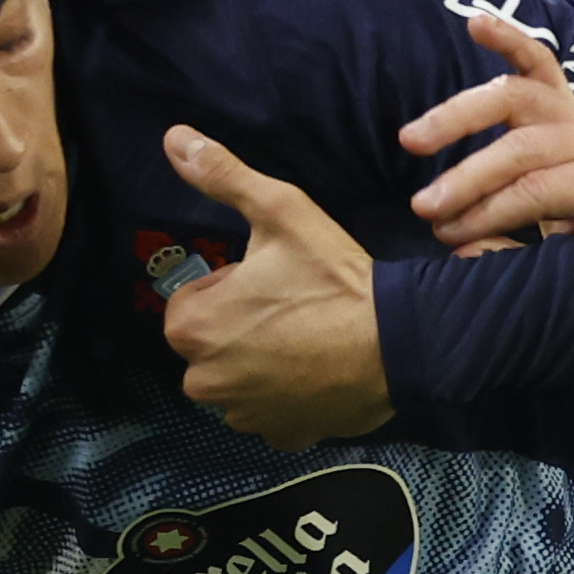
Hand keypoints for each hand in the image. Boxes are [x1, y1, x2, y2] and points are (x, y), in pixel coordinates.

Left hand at [158, 128, 395, 444]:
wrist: (400, 341)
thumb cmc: (335, 278)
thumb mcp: (280, 212)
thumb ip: (222, 176)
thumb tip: (173, 137)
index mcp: (193, 328)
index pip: (188, 307)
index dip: (226, 291)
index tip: (265, 282)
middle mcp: (206, 381)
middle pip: (209, 350)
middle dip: (237, 331)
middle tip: (289, 310)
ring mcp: (246, 416)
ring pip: (237, 385)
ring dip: (258, 367)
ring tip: (305, 341)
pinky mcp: (283, 436)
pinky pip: (271, 415)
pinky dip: (286, 399)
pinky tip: (316, 373)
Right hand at [396, 8, 573, 255]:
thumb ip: (522, 255)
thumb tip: (465, 250)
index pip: (540, 189)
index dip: (488, 211)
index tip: (446, 234)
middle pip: (523, 146)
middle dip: (468, 179)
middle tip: (422, 207)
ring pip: (515, 98)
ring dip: (459, 117)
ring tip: (412, 141)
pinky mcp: (566, 93)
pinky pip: (536, 59)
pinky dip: (507, 39)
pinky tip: (476, 24)